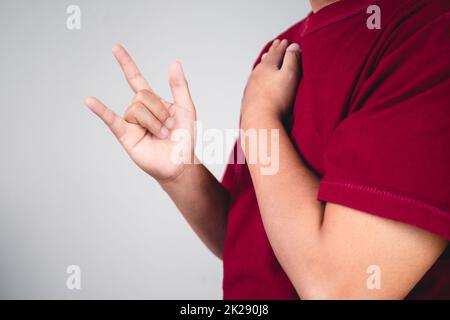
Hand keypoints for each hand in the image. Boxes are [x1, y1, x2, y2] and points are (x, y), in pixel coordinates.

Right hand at [85, 45, 195, 181]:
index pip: (135, 79)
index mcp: (152, 102)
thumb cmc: (184, 138)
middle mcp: (139, 110)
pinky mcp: (125, 135)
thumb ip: (179, 86)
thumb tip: (174, 62)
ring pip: (136, 109)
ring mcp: (131, 123)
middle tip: (168, 126)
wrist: (180, 162)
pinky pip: (111, 120)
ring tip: (161, 134)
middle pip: (142, 96)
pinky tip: (89, 101)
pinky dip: (100, 110)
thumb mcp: (186, 108)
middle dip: (159, 110)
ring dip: (154, 122)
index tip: (115, 47)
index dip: (126, 63)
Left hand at [241, 39, 300, 122]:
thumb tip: (293, 46)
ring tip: (265, 59)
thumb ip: (292, 60)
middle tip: (275, 45)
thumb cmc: (277, 100)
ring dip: (264, 64)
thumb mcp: (290, 75)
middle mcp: (256, 74)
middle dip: (272, 52)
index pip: (276, 52)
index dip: (283, 46)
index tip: (286, 41)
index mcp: (267, 66)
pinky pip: (254, 83)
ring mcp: (251, 87)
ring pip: (258, 70)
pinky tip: (258, 81)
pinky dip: (258, 77)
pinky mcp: (249, 99)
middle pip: (266, 60)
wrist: (259, 120)